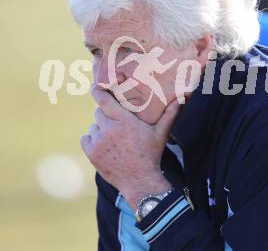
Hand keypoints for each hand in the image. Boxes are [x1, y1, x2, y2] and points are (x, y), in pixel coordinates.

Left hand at [81, 85, 179, 208]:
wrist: (140, 181)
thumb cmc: (151, 154)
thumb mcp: (161, 133)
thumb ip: (169, 114)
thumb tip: (181, 99)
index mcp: (125, 121)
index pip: (104, 100)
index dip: (98, 91)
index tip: (95, 86)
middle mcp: (109, 129)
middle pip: (98, 113)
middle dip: (106, 115)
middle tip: (116, 124)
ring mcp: (99, 142)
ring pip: (93, 127)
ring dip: (100, 129)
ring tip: (113, 138)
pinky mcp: (91, 153)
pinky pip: (86, 138)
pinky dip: (93, 140)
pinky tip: (105, 145)